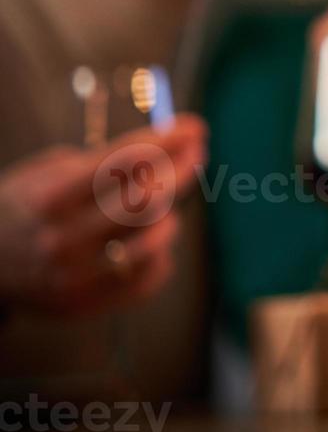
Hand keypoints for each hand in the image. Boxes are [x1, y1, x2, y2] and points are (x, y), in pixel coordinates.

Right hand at [0, 116, 205, 315]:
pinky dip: (160, 253)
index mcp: (50, 198)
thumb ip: (104, 160)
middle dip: (180, 169)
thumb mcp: (49, 172)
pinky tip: (149, 238)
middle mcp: (62, 240)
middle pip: (146, 199)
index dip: (166, 141)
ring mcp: (74, 276)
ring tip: (161, 205)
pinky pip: (150, 277)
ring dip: (168, 215)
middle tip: (196, 153)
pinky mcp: (85, 304)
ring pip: (155, 239)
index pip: (124, 162)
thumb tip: (170, 141)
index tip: (195, 127)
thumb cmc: (27, 206)